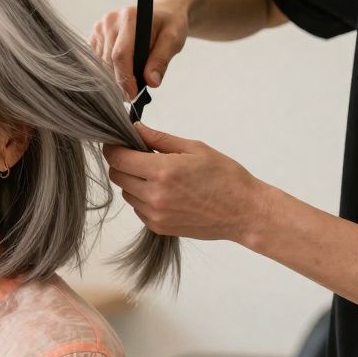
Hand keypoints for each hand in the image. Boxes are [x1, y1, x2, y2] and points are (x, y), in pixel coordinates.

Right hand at [90, 0, 191, 99]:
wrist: (162, 10)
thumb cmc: (169, 23)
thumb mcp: (174, 39)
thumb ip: (162, 60)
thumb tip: (151, 82)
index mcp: (130, 19)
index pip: (120, 55)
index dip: (124, 79)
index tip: (132, 95)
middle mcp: (110, 21)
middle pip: (108, 61)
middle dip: (120, 81)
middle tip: (134, 93)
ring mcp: (100, 27)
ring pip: (101, 62)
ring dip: (113, 75)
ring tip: (131, 79)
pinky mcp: (95, 34)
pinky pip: (97, 59)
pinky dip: (108, 68)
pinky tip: (122, 67)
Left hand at [103, 123, 265, 242]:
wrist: (243, 212)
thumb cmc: (225, 177)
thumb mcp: (195, 148)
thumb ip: (160, 139)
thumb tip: (135, 129)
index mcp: (162, 171)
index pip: (118, 158)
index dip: (113, 148)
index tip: (117, 142)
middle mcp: (154, 195)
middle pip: (117, 176)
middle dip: (123, 163)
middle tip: (141, 156)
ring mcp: (155, 214)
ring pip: (127, 193)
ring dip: (134, 182)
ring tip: (159, 176)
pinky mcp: (158, 227)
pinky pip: (138, 209)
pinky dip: (144, 198)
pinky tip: (165, 192)